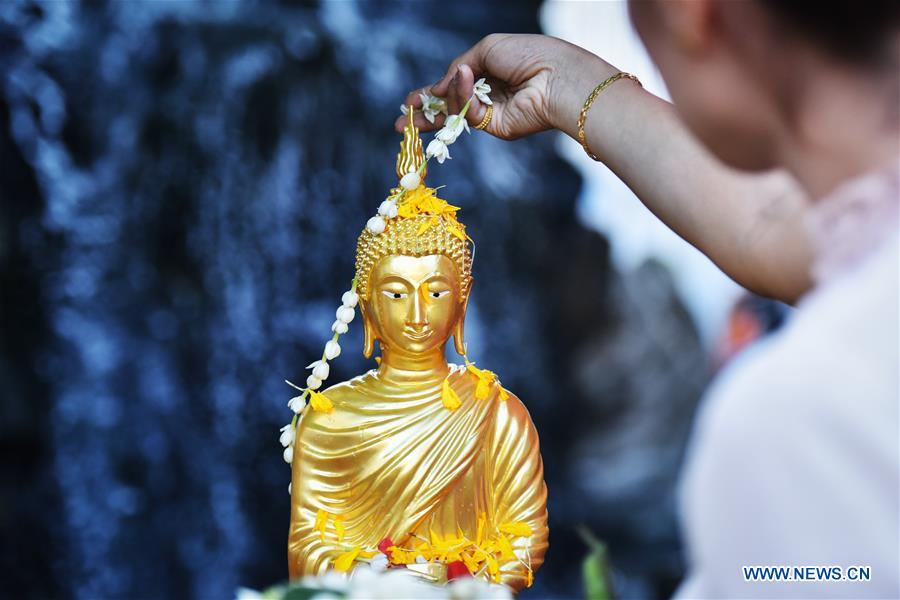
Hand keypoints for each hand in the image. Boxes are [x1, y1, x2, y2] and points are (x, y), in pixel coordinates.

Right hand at [395, 34, 617, 139]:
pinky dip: (463, 97)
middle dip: (425, 114)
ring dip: (434, 111)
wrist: (554, 75)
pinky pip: (470, 115)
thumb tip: (438, 87)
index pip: (453, 85)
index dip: (431, 93)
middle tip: (402, 124)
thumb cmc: (526, 54)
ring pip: (455, 114)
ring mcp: (492, 113)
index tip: (411, 101)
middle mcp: (488, 94)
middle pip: (449, 107)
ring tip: (412, 115)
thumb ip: (458, 69)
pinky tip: (463, 81)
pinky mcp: (496, 127)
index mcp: (487, 72)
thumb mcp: (486, 49)